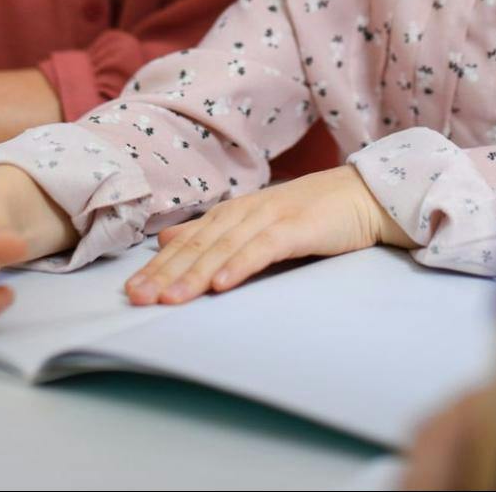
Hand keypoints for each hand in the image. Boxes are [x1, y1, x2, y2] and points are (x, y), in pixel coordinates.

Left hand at [124, 165, 413, 305]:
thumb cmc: (311, 215)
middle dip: (166, 272)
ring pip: (224, 247)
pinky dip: (240, 265)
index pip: (188, 242)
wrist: (364, 196)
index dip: (159, 265)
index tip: (132, 291)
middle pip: (199, 245)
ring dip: (194, 273)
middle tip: (138, 298)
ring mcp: (272, 216)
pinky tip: (221, 284)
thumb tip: (167, 240)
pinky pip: (264, 247)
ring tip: (170, 299)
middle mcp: (245, 211)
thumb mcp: (256, 222)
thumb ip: (213, 232)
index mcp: (233, 213)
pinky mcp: (298, 227)